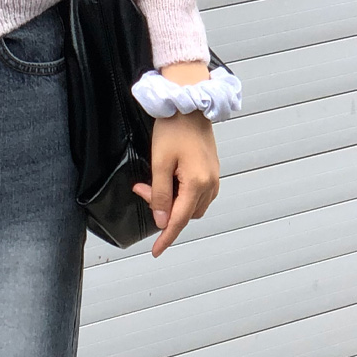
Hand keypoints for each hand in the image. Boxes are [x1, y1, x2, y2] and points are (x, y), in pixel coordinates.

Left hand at [132, 61, 220, 257]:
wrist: (189, 104)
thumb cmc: (174, 129)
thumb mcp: (159, 164)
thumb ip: (159, 195)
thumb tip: (160, 220)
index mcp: (197, 183)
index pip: (179, 220)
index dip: (166, 237)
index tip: (157, 251)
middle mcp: (209, 183)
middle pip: (185, 214)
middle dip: (163, 211)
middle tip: (144, 190)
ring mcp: (213, 177)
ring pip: (191, 206)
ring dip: (171, 203)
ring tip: (153, 184)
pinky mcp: (212, 171)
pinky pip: (197, 194)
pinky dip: (181, 195)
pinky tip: (169, 182)